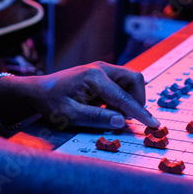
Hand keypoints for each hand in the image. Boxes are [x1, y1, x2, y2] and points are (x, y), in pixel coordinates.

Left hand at [22, 62, 158, 130]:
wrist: (38, 91)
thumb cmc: (51, 103)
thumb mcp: (70, 115)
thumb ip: (96, 117)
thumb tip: (122, 122)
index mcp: (94, 77)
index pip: (124, 97)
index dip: (140, 113)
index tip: (154, 125)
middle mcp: (101, 68)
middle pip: (134, 80)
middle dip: (137, 100)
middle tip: (128, 119)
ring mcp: (102, 69)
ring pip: (130, 81)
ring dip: (130, 98)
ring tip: (114, 114)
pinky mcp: (101, 74)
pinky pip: (121, 84)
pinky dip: (121, 97)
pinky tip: (106, 108)